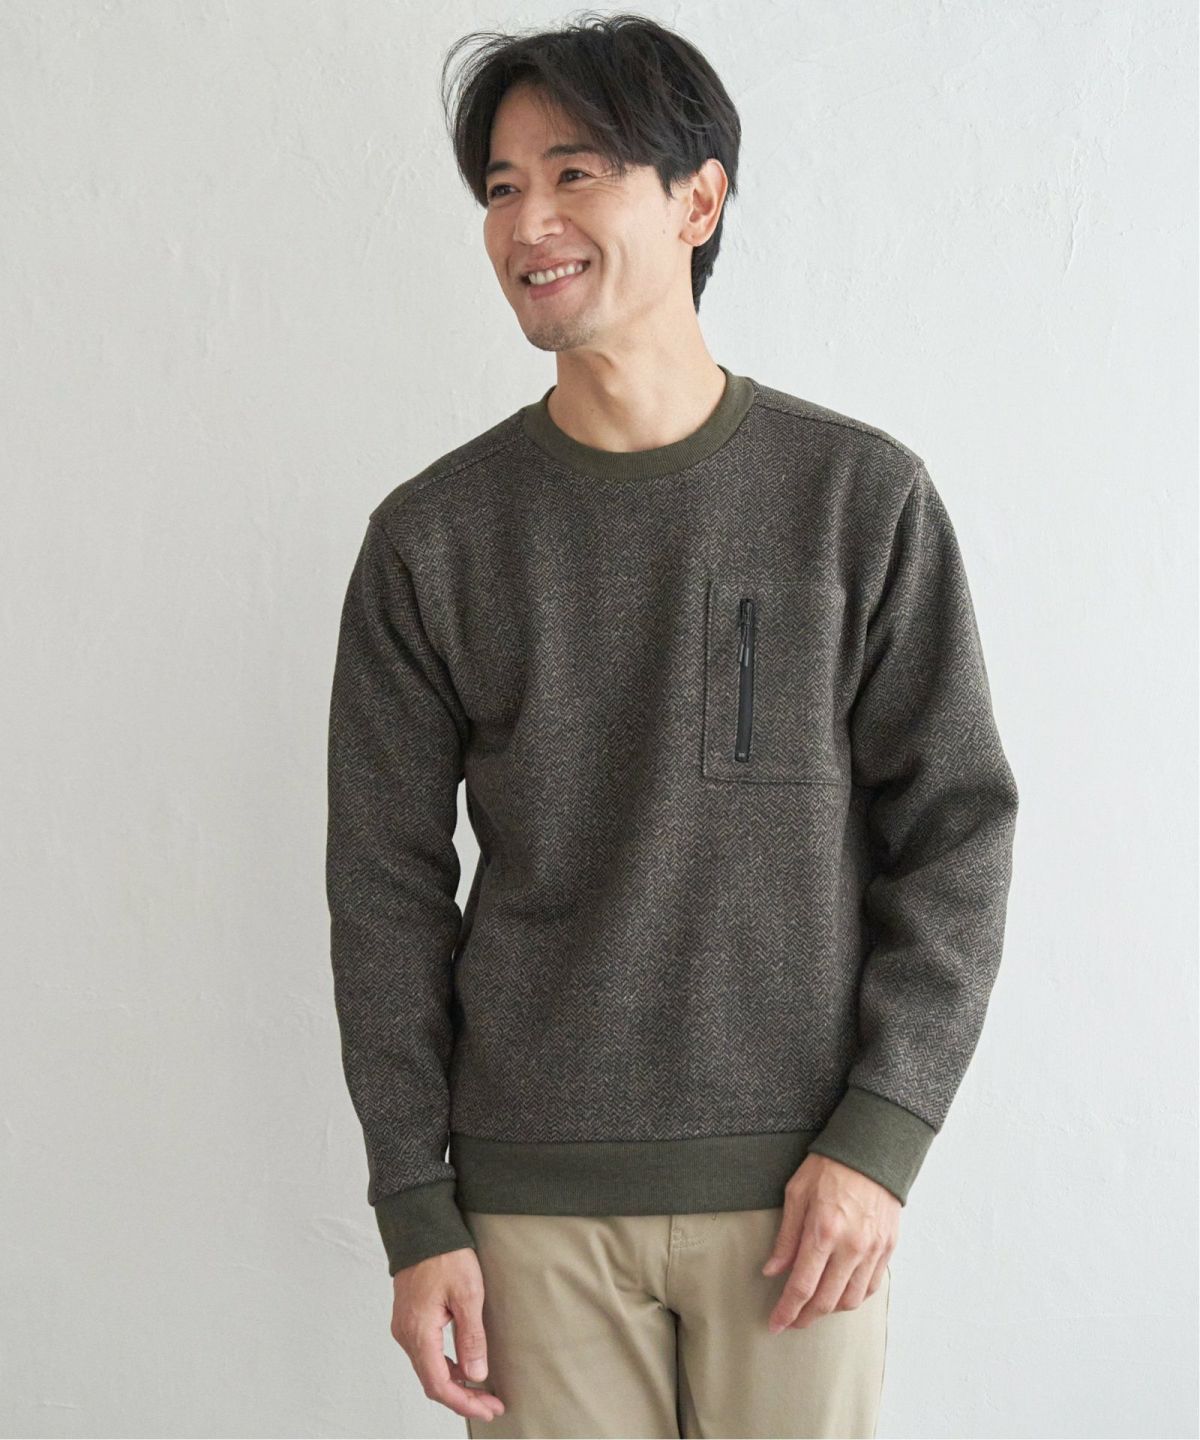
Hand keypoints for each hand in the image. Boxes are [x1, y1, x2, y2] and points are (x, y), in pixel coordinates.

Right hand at [390, 1246, 505, 1423]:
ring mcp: (405, 1327)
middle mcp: (406, 1335)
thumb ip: (471, 1337)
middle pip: (433, 1382)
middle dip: (463, 1398)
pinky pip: (426, 1354)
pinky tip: (464, 1366)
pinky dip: (446, 1367)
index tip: (489, 1408)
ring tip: (483, 1391)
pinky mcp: (410, 1319)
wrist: (422, 1226)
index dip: (464, 1403)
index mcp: (419, 1332)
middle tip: (492, 1405)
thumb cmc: (445, 1255)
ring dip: (455, 1384)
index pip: (439, 1384)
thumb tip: (476, 1375)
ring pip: (429, 1370)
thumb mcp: (468, 1294)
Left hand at [761, 1154, 898, 1330]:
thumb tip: (772, 1270)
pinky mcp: (887, 1248)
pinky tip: (840, 1293)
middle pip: (826, 1301)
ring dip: (829, 1310)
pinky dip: (853, 1297)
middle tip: (791, 1321)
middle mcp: (851, 1246)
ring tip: (814, 1306)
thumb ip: (786, 1237)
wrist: (871, 1150)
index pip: (802, 1286)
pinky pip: (871, 1286)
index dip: (786, 1311)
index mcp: (823, 1231)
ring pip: (851, 1300)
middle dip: (805, 1318)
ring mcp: (873, 1250)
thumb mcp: (796, 1194)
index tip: (775, 1324)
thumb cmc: (829, 1166)